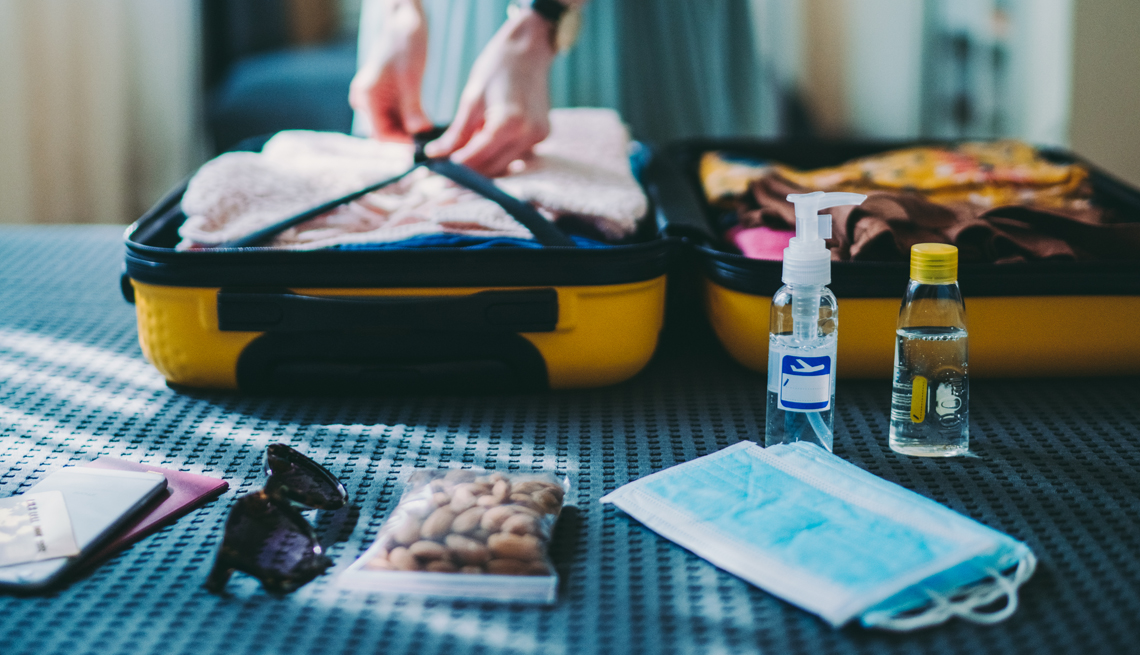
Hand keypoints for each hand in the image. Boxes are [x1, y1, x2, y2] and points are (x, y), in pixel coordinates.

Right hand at [349, 0, 431, 141]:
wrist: (405, 22)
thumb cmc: (406, 45)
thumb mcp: (411, 80)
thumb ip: (413, 109)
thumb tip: (418, 133)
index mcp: (366, 96)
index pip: (381, 134)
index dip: (401, 143)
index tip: (423, 145)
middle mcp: (365, 99)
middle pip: (386, 130)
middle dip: (407, 136)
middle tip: (431, 140)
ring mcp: (374, 96)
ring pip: (393, 123)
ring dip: (410, 128)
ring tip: (431, 129)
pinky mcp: (385, 94)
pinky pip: (396, 114)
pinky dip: (411, 118)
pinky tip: (427, 119)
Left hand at [423, 9, 555, 175]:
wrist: (528, 50)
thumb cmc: (497, 67)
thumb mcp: (471, 98)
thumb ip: (456, 132)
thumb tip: (435, 155)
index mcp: (509, 122)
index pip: (478, 157)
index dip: (456, 167)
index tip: (437, 170)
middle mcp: (528, 134)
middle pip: (493, 167)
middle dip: (468, 172)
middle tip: (444, 171)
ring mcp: (539, 137)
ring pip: (505, 165)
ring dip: (483, 166)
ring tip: (460, 159)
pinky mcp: (542, 136)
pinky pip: (515, 155)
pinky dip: (497, 156)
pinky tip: (482, 147)